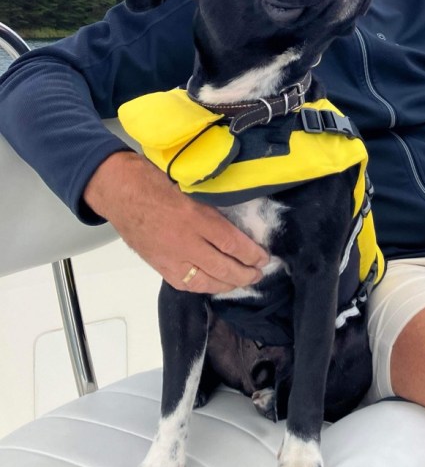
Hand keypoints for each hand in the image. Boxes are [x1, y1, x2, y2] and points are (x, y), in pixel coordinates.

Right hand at [84, 150, 268, 293]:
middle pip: (222, 267)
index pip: (231, 242)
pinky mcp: (158, 264)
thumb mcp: (189, 186)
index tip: (264, 257)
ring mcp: (170, 256)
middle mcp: (184, 241)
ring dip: (227, 284)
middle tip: (259, 274)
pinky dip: (203, 286)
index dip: (251, 254)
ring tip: (241, 282)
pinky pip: (184, 283)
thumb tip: (234, 222)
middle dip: (244, 274)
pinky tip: (214, 285)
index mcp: (194, 217)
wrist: (118, 190)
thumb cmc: (154, 180)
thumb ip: (209, 207)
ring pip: (204, 281)